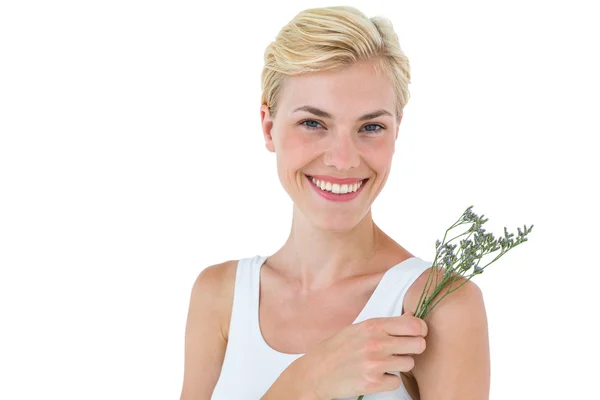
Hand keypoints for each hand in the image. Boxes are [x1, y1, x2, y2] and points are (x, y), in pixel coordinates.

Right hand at [292, 311, 427, 399]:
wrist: (315, 372)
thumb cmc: (336, 349)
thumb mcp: (358, 328)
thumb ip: (385, 324)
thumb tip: (412, 317)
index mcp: (373, 326)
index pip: (413, 324)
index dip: (420, 329)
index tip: (417, 333)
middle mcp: (376, 343)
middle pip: (418, 344)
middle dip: (414, 348)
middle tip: (403, 350)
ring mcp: (375, 364)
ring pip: (409, 364)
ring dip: (400, 365)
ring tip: (383, 363)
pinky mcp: (373, 383)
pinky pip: (397, 381)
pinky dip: (389, 380)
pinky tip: (375, 375)